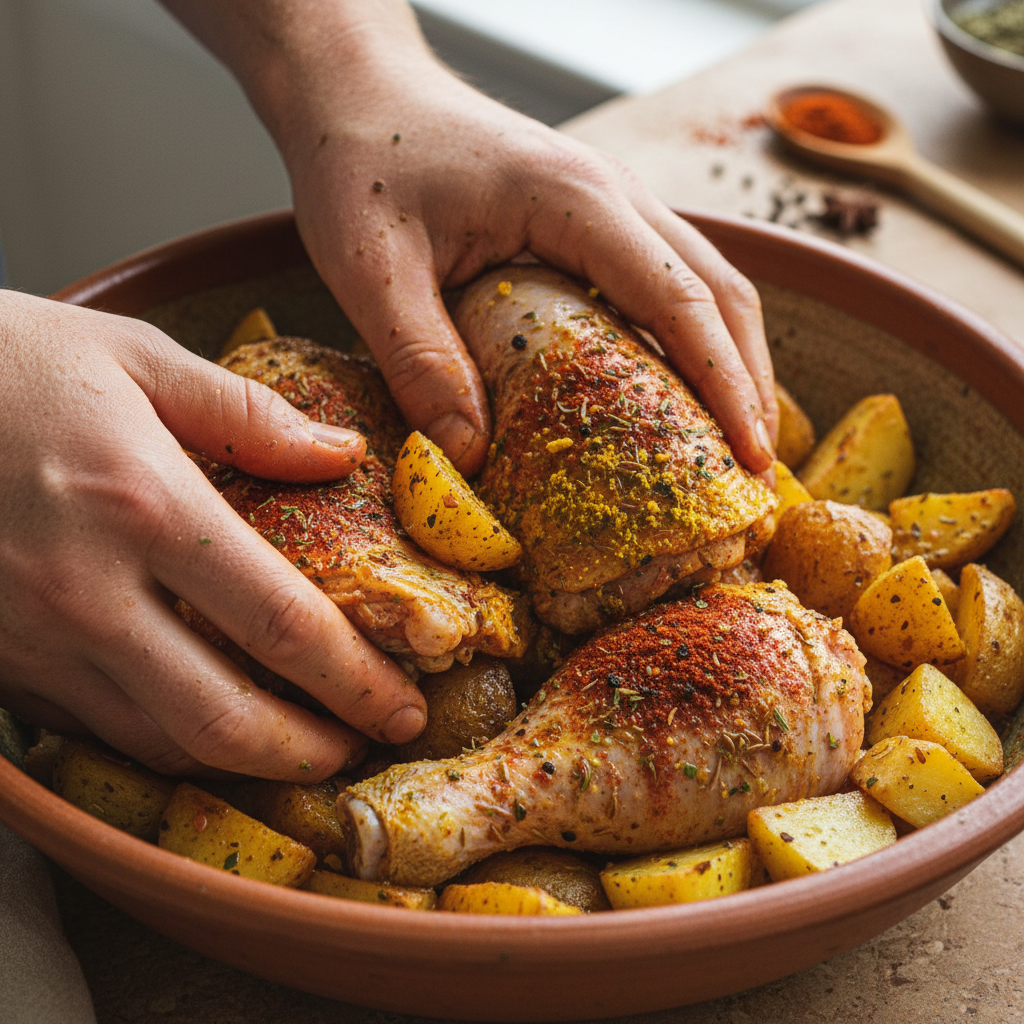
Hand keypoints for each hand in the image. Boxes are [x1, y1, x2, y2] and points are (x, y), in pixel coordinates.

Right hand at [0, 291, 424, 779]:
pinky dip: (163, 743)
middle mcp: (88, 592)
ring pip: (159, 742)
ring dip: (243, 761)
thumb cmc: (3, 364)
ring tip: (300, 747)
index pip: (282, 625)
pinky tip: (205, 726)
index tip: (401, 702)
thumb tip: (339, 457)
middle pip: (224, 719)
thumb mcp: (135, 360)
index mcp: (144, 506)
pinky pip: (95, 730)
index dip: (356, 680)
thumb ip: (248, 415)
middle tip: (361, 746)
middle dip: (310, 750)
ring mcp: (31, 640)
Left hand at [161, 0, 777, 477]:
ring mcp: (609, 204)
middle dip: (749, 380)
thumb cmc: (361, 166)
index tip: (749, 456)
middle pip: (720, 291)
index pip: (681, 300)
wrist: (359, 93)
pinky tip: (674, 393)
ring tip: (731, 441)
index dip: (726, 383)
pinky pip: (665, 281)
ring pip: (704, 283)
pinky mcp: (591, 222)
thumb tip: (469, 458)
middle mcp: (614, 195)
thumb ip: (419, 360)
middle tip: (753, 468)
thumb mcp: (370, 270)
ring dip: (729, 360)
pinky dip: (688, 341)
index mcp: (575, 201)